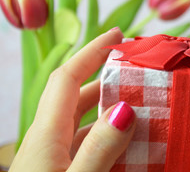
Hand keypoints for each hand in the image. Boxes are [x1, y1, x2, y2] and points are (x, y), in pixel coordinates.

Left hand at [10, 28, 136, 171]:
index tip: (117, 35)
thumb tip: (125, 109)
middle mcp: (47, 138)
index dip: (91, 51)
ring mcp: (52, 154)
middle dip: (105, 77)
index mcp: (46, 134)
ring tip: (139, 106)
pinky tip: (127, 145)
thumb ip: (99, 149)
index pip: (67, 77)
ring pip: (83, 119)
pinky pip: (85, 141)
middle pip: (76, 95)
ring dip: (108, 108)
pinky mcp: (60, 167)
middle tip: (136, 72)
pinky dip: (107, 135)